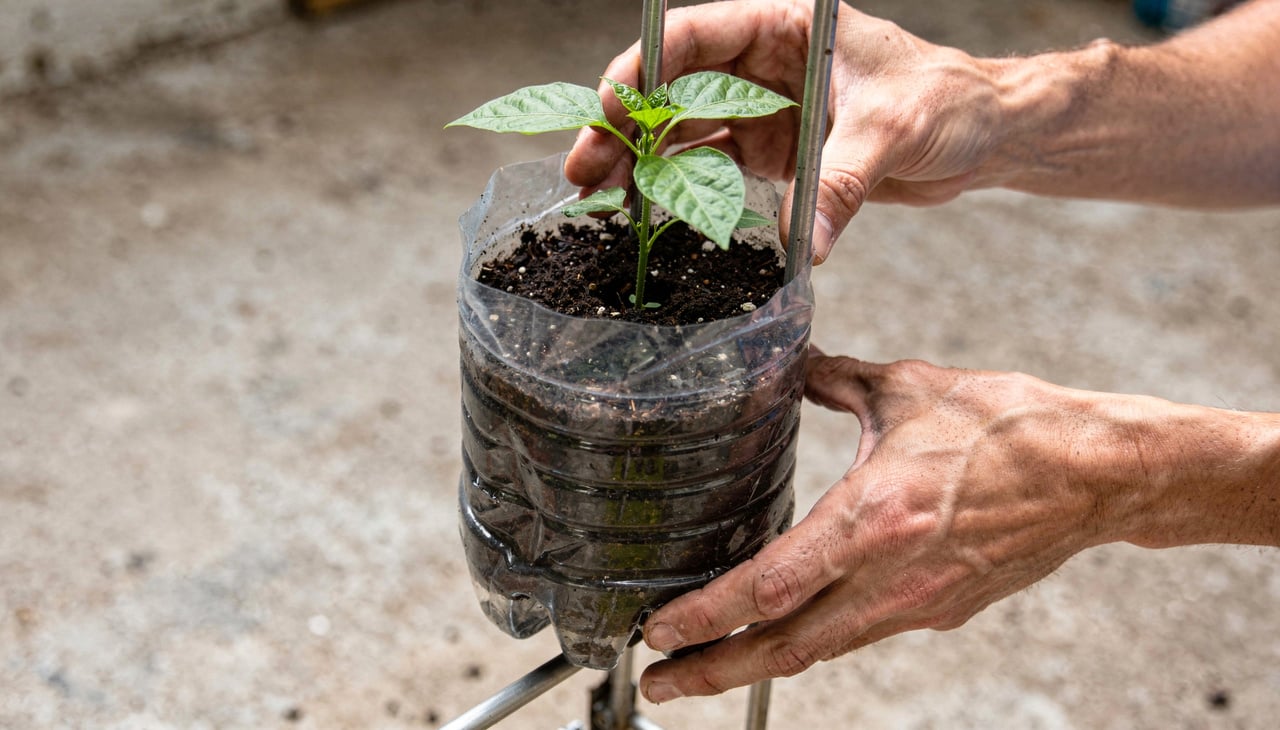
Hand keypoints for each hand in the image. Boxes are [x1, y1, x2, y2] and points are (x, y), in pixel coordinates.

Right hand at [564, 0, 1004, 263]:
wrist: (982, 135)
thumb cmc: (949, 101)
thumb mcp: (896, 128)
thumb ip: (845, 179)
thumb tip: (810, 241)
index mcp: (788, 28)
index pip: (698, 36)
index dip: (646, 68)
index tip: (612, 107)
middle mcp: (766, 67)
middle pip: (675, 89)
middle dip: (626, 127)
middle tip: (584, 167)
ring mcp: (766, 112)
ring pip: (685, 134)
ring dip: (642, 164)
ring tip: (599, 198)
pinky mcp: (775, 157)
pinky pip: (716, 173)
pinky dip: (683, 194)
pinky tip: (649, 217)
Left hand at [638, 352, 1146, 701]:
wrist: (1095, 474)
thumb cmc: (1011, 427)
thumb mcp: (908, 389)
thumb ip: (836, 378)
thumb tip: (796, 362)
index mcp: (872, 518)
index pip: (769, 585)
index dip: (706, 615)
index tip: (657, 629)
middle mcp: (888, 576)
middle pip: (782, 645)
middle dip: (711, 670)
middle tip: (655, 684)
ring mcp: (916, 604)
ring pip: (818, 648)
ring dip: (753, 663)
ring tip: (703, 669)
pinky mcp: (939, 611)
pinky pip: (859, 633)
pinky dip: (811, 639)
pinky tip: (785, 630)